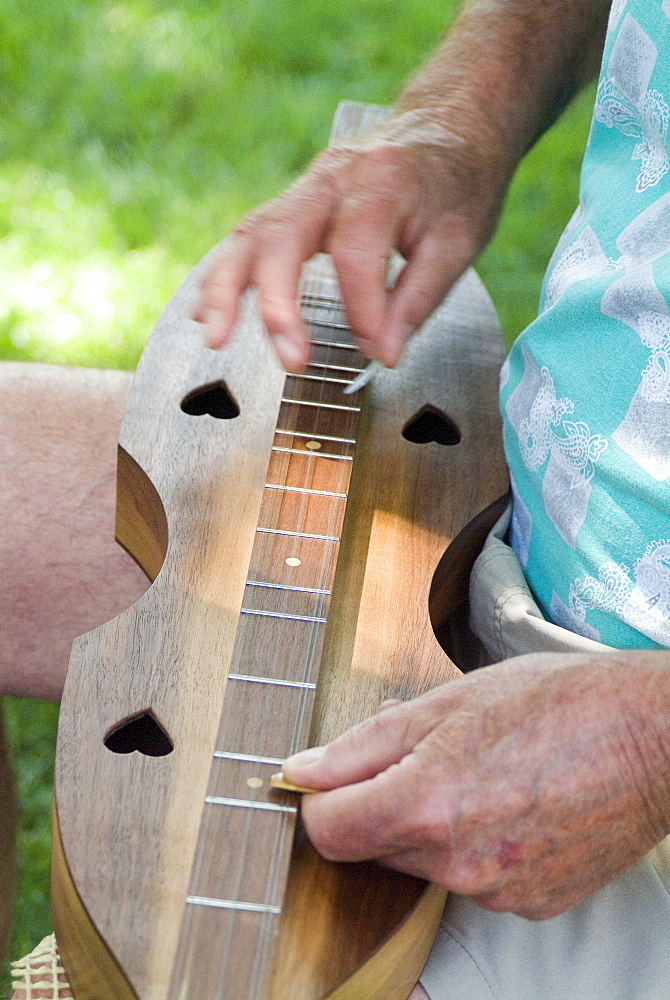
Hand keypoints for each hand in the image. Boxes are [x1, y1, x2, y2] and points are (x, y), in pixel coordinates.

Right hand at [194, 110, 510, 369]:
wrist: (445, 130)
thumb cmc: (456, 186)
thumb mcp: (458, 243)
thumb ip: (417, 300)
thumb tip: (382, 355)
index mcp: (383, 179)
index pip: (356, 251)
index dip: (362, 308)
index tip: (376, 350)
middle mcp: (332, 178)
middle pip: (283, 235)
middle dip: (277, 304)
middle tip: (291, 360)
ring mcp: (304, 189)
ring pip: (250, 235)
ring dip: (227, 290)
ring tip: (216, 338)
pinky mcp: (291, 206)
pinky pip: (247, 239)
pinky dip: (224, 278)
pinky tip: (206, 314)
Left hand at [283, 652, 669, 918]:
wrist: (648, 737)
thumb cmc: (553, 702)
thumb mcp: (445, 703)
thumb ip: (362, 744)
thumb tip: (301, 770)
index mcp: (425, 807)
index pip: (326, 830)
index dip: (321, 796)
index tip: (335, 775)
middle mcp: (456, 865)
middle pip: (375, 846)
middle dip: (382, 801)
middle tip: (428, 752)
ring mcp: (496, 892)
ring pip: (425, 862)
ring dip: (431, 823)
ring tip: (480, 771)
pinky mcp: (529, 905)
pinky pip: (473, 878)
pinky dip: (475, 845)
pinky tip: (510, 802)